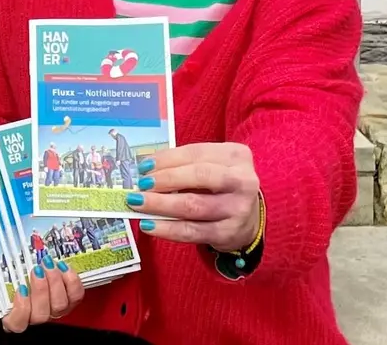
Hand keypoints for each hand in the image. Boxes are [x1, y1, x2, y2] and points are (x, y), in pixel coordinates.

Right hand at [0, 258, 84, 332]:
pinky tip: (62, 267)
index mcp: (14, 315)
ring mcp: (54, 309)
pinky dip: (71, 281)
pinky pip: (75, 295)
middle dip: (40, 291)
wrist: (25, 263)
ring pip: (59, 306)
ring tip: (48, 264)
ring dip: (55, 283)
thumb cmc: (4, 275)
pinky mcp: (70, 299)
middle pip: (41, 315)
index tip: (20, 288)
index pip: (17, 324)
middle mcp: (35, 316)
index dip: (21, 308)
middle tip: (36, 269)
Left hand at [134, 142, 261, 251]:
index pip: (196, 153)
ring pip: (194, 205)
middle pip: (199, 176)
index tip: (144, 166)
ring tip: (139, 203)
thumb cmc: (220, 186)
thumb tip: (146, 171)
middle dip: (165, 179)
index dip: (167, 159)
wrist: (248, 219)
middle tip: (141, 185)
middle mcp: (242, 181)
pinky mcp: (229, 233)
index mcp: (236, 156)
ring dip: (161, 204)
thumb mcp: (212, 166)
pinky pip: (192, 231)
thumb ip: (183, 165)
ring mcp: (238, 208)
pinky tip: (150, 225)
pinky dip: (167, 229)